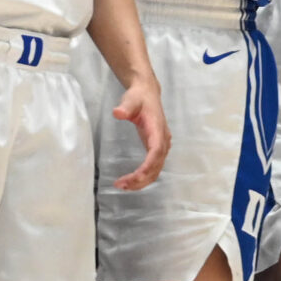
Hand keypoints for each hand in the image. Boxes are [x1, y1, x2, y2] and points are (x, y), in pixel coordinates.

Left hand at [109, 73, 170, 190]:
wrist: (147, 93)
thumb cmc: (139, 98)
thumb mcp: (131, 100)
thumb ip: (125, 107)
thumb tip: (117, 112)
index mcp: (158, 130)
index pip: (157, 151)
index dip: (149, 165)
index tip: (137, 176)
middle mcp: (163, 140)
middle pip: (156, 165)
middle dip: (141, 178)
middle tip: (122, 185)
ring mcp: (161, 145)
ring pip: (156, 169)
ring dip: (142, 181)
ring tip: (123, 186)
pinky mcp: (156, 148)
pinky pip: (153, 167)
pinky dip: (143, 177)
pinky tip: (130, 181)